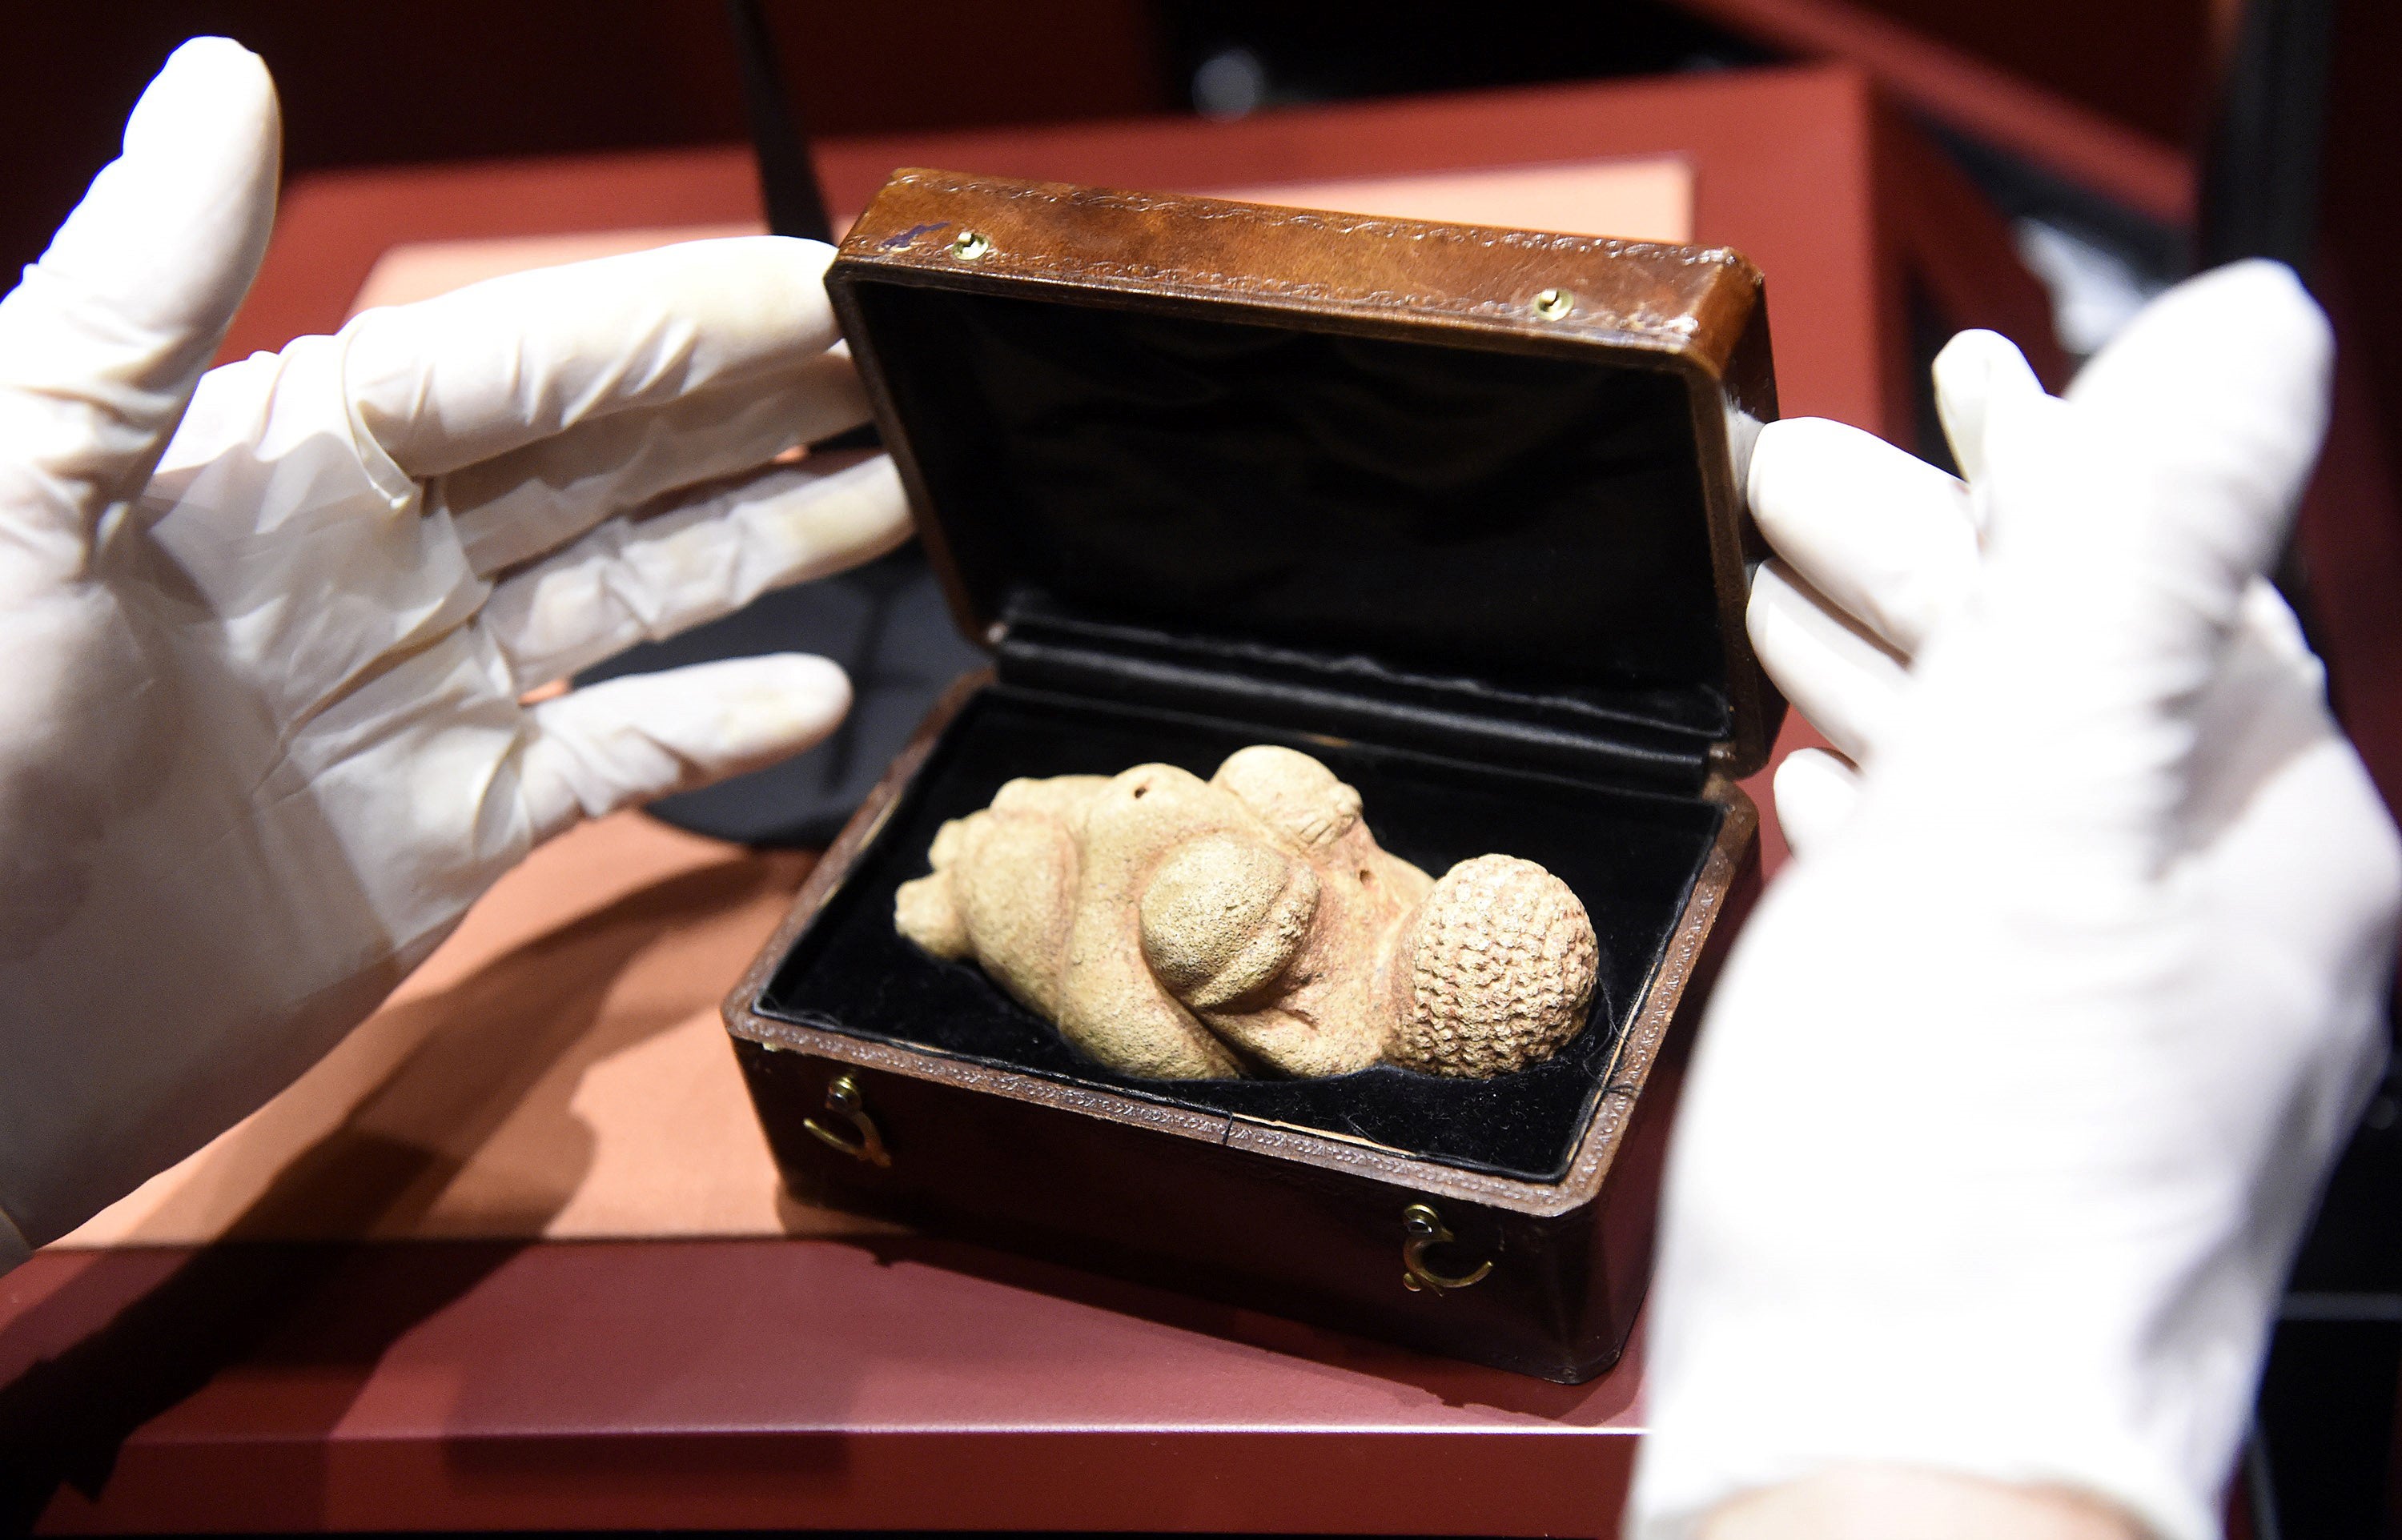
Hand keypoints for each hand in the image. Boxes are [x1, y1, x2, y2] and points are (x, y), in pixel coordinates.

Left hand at [0, 40, 908, 1258]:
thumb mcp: (10, 486)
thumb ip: (133, 292)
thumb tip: (225, 78)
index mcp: (282, 459)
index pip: (530, 357)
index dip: (684, 314)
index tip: (827, 276)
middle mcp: (369, 562)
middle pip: (610, 455)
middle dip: (763, 398)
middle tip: (911, 355)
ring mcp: (419, 701)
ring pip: (638, 590)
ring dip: (775, 536)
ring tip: (907, 490)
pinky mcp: (448, 835)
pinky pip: (612, 761)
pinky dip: (715, 730)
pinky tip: (818, 695)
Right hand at [1630, 262, 2400, 1539]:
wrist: (1891, 1468)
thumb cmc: (1951, 1172)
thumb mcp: (2041, 798)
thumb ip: (2138, 548)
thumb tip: (2253, 334)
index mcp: (2259, 837)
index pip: (2174, 577)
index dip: (2056, 460)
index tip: (1964, 370)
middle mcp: (2219, 929)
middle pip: (2074, 673)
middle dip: (1933, 554)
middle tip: (1795, 476)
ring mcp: (2112, 1023)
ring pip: (2005, 781)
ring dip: (1895, 666)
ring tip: (1775, 595)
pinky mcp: (2002, 1100)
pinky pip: (1957, 895)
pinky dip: (1884, 810)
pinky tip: (1817, 794)